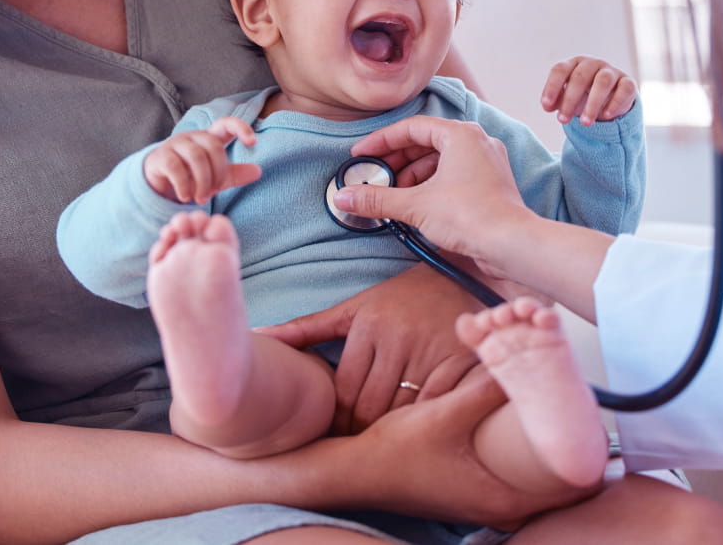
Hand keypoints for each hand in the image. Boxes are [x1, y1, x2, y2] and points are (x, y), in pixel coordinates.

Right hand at [142, 117, 261, 202]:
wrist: (158, 185)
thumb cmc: (191, 177)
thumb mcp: (216, 177)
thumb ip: (235, 174)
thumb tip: (258, 171)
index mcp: (209, 138)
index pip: (226, 124)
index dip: (240, 128)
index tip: (253, 142)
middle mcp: (193, 137)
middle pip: (213, 147)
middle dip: (218, 172)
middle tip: (214, 192)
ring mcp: (175, 144)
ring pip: (196, 156)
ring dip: (202, 181)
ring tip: (201, 199)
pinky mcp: (160, 157)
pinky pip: (176, 168)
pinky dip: (184, 186)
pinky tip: (186, 197)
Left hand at [255, 264, 482, 433]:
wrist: (464, 274)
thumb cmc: (402, 298)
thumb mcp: (355, 308)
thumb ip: (308, 327)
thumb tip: (258, 335)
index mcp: (369, 324)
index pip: (344, 392)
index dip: (336, 422)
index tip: (336, 435)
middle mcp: (399, 336)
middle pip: (371, 407)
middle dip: (360, 433)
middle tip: (357, 448)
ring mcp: (432, 349)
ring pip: (402, 412)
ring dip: (391, 433)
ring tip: (384, 444)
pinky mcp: (462, 359)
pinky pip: (436, 407)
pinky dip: (425, 423)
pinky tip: (419, 429)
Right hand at [334, 117, 537, 267]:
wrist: (512, 244)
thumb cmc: (471, 216)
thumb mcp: (416, 205)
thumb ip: (377, 198)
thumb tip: (344, 197)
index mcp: (461, 135)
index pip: (412, 128)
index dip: (381, 141)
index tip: (360, 155)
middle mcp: (477, 142)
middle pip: (426, 143)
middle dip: (396, 161)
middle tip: (373, 178)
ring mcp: (486, 162)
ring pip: (440, 161)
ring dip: (412, 176)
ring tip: (392, 196)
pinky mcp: (490, 184)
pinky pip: (453, 175)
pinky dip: (431, 185)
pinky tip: (415, 205)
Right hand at [339, 374, 591, 525]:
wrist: (355, 474)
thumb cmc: (397, 452)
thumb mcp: (444, 414)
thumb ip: (484, 388)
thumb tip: (519, 356)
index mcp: (502, 497)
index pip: (571, 489)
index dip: (591, 461)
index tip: (600, 432)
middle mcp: (500, 508)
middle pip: (560, 489)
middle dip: (575, 455)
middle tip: (587, 420)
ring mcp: (488, 505)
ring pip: (540, 486)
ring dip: (552, 456)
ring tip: (565, 423)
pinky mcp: (476, 494)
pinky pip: (519, 481)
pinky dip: (530, 463)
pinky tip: (528, 434)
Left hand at [541, 55, 637, 125]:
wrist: (612, 99)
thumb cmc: (585, 96)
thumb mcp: (569, 98)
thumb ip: (557, 101)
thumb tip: (548, 106)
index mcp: (575, 64)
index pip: (560, 69)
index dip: (552, 87)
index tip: (546, 106)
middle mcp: (593, 64)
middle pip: (580, 76)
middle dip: (570, 99)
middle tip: (563, 120)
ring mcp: (612, 72)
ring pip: (603, 82)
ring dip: (593, 103)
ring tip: (585, 123)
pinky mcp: (628, 83)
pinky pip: (624, 89)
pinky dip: (615, 103)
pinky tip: (606, 116)